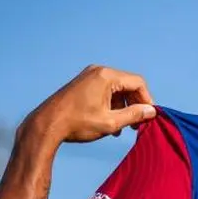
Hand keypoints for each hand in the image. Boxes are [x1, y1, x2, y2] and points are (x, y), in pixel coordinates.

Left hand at [27, 65, 156, 143]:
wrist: (46, 124)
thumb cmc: (77, 123)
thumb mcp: (110, 123)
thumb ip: (134, 115)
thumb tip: (151, 112)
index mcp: (106, 76)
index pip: (138, 83)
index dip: (147, 100)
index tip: (148, 117)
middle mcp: (98, 71)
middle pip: (128, 85)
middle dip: (135, 104)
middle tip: (137, 123)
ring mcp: (88, 76)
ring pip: (117, 89)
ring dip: (123, 106)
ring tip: (123, 127)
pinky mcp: (82, 84)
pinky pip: (105, 90)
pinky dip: (112, 104)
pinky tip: (110, 122)